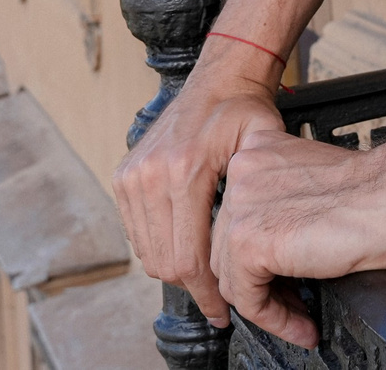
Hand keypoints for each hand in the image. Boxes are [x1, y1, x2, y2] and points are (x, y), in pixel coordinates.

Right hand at [112, 44, 287, 324]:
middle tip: (220, 298)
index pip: (188, 258)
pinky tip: (186, 244)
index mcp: (183, 170)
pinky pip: (137, 232)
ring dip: (175, 269)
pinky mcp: (123, 175)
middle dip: (194, 288)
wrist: (220, 76)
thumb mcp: (262, 151)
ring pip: (147, 252)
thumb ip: (250, 203)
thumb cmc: (245, 111)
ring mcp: (131, 174)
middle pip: (164, 262)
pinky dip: (160, 246)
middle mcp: (149, 174)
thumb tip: (248, 257)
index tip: (225, 310)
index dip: (208, 294)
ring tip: (206, 274)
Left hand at [212, 127, 385, 346]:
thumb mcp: (315, 188)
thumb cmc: (380, 191)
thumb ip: (284, 204)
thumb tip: (274, 249)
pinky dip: (274, 320)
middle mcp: (242, 172)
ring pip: (232, 277)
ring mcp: (242, 205)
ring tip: (302, 319)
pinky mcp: (249, 241)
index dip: (261, 257)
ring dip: (268, 306)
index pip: (238, 216)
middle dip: (261, 284)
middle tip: (297, 304)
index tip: (285, 280)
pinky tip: (304, 324)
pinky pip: (248, 298)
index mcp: (259, 150)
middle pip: (228, 247)